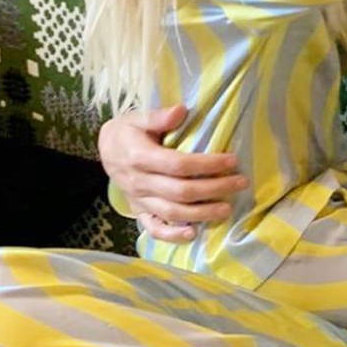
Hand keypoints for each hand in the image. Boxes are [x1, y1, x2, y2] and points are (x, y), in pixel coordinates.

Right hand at [97, 105, 247, 242]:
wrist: (106, 149)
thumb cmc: (129, 131)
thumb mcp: (139, 118)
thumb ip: (159, 116)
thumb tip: (181, 110)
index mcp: (140, 158)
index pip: (178, 165)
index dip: (207, 164)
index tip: (232, 160)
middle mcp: (139, 182)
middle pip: (181, 191)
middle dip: (214, 189)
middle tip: (240, 183)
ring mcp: (139, 200)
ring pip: (172, 213)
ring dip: (202, 213)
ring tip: (227, 209)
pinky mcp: (139, 211)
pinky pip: (154, 229)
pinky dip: (172, 235)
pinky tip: (193, 234)